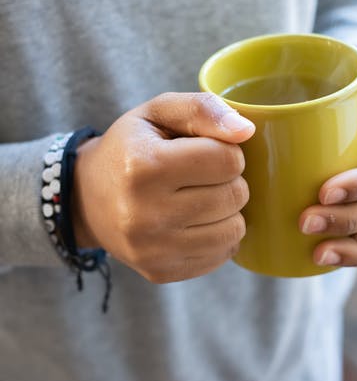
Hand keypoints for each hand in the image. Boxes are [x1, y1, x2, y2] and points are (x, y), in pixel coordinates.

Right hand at [72, 93, 254, 282]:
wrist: (85, 198)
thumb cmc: (131, 148)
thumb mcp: (158, 113)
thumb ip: (203, 109)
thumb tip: (246, 130)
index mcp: (144, 166)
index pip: (228, 160)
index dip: (225, 151)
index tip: (205, 151)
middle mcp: (145, 214)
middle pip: (235, 195)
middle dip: (228, 181)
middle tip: (201, 176)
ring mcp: (153, 249)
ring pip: (234, 230)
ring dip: (227, 211)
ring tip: (200, 198)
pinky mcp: (161, 272)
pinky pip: (221, 256)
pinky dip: (217, 237)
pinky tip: (194, 223)